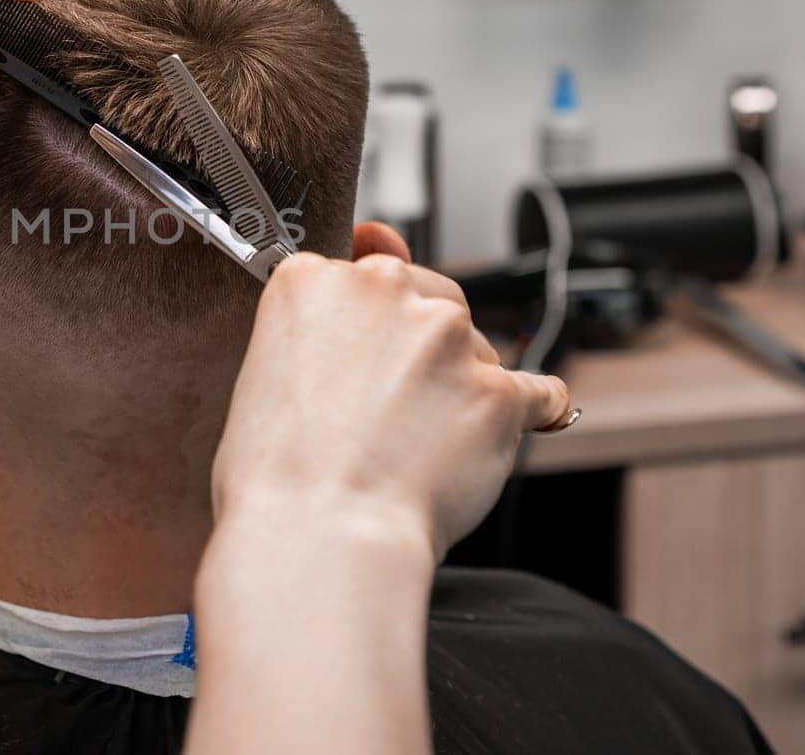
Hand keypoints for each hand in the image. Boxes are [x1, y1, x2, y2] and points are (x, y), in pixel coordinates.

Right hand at [211, 251, 570, 560]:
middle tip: (390, 409)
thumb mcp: (266, 370)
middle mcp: (383, 289)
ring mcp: (446, 337)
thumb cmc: (278, 473)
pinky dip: (531, 413)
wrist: (320, 534)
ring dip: (463, 385)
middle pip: (430, 297)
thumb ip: (323, 320)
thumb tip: (372, 269)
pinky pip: (538, 393)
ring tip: (422, 446)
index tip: (361, 361)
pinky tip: (503, 434)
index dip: (369, 327)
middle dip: (422, 346)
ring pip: (478, 346)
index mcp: (314, 280)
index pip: (365, 274)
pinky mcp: (497, 388)